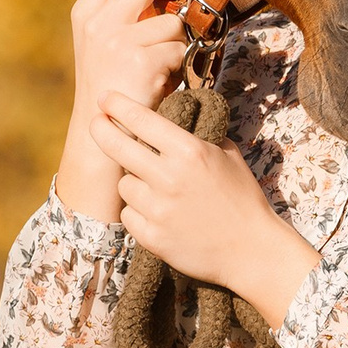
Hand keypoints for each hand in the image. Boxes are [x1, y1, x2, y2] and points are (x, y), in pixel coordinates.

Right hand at [55, 0, 195, 225]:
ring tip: (166, 60)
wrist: (102, 132)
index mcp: (86, 10)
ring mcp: (118, 40)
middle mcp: (99, 21)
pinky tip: (165, 79)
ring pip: (172, 20)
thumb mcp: (106, 40)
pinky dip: (181, 64)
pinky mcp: (141, 61)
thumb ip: (127, 10)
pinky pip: (179, 48)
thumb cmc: (113, 84)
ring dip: (181, 38)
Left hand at [90, 95, 321, 329]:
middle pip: (118, 147)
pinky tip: (158, 213)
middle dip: (101, 129)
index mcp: (189, 152)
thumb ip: (197, 135)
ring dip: (134, 182)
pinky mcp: (152, 238)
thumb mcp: (227, 154)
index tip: (104, 97)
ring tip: (157, 189)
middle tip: (96, 122)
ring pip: (124, 184)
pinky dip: (138, 212)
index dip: (118, 105)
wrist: (252, 250)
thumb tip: (170, 118)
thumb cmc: (242, 197)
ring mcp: (158, 210)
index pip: (142, 120)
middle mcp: (169, 178)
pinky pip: (128, 215)